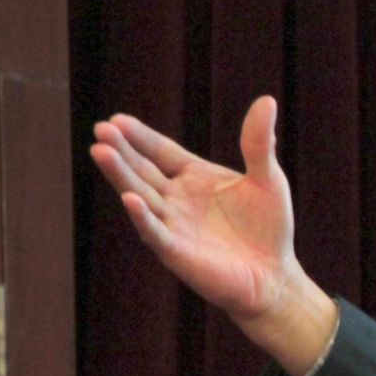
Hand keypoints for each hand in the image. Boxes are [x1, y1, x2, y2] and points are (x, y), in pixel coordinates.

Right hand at [90, 96, 335, 374]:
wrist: (274, 275)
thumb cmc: (269, 228)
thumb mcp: (267, 179)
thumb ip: (258, 144)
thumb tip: (267, 100)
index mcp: (193, 177)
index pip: (160, 151)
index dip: (139, 136)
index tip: (117, 119)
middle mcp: (175, 199)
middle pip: (143, 170)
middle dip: (122, 151)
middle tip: (101, 130)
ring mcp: (172, 225)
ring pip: (140, 195)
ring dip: (121, 176)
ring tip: (101, 151)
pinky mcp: (177, 252)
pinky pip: (155, 231)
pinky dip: (143, 216)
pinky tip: (130, 198)